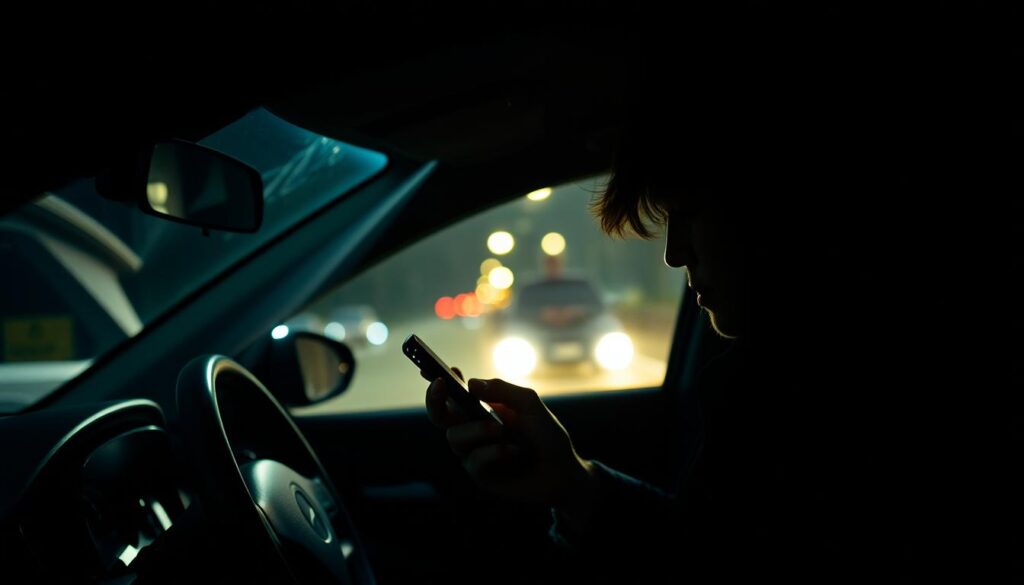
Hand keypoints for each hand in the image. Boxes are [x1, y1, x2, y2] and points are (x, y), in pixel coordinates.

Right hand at [425, 369, 595, 505]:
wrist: (562, 471)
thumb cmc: (546, 435)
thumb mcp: (531, 405)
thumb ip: (503, 391)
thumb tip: (470, 383)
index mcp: (482, 408)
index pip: (453, 393)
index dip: (438, 381)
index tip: (428, 368)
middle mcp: (472, 429)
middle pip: (439, 415)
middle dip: (434, 400)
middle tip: (441, 386)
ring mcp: (474, 452)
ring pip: (454, 437)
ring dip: (477, 430)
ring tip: (501, 431)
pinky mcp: (480, 474)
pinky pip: (473, 460)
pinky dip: (494, 453)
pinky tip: (514, 452)